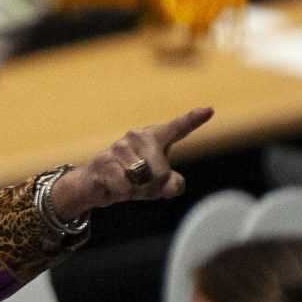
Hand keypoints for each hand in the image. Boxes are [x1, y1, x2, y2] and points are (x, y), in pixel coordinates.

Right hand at [48, 106, 213, 220]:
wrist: (93, 185)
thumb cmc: (130, 180)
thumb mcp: (156, 186)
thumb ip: (172, 185)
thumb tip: (174, 185)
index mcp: (154, 138)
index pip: (177, 129)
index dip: (192, 120)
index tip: (209, 110)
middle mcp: (137, 137)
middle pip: (160, 170)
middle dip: (153, 185)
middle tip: (139, 185)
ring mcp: (119, 147)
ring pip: (141, 179)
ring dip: (135, 189)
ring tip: (124, 183)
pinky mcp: (104, 162)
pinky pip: (124, 186)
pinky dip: (121, 192)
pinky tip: (112, 185)